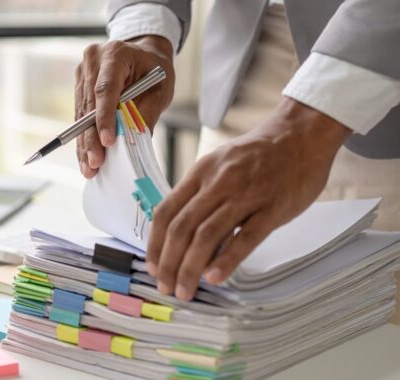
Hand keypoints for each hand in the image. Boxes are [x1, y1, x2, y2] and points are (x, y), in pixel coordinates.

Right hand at [75, 35, 174, 177]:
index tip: (108, 142)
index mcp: (115, 54)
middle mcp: (93, 60)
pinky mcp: (79, 87)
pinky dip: (84, 138)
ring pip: (81, 115)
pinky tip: (85, 157)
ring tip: (89, 168)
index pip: (105, 89)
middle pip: (89, 105)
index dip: (105, 118)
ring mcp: (82, 73)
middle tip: (95, 163)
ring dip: (85, 143)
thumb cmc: (155, 71)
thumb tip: (132, 143)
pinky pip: (80, 117)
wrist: (144, 55)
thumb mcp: (160, 90)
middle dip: (92, 138)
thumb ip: (146, 113)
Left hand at [146, 97, 351, 299]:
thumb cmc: (258, 154)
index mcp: (200, 172)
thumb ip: (200, 193)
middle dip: (168, 263)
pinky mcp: (273, 208)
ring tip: (185, 290)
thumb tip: (181, 230)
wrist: (301, 134)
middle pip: (181, 228)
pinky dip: (226, 260)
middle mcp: (218, 183)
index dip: (154, 243)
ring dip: (190, 268)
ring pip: (207, 236)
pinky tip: (214, 277)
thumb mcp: (219, 164)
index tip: (151, 266)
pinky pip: (245, 238)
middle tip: (165, 286)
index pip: (166, 211)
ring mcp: (245, 195)